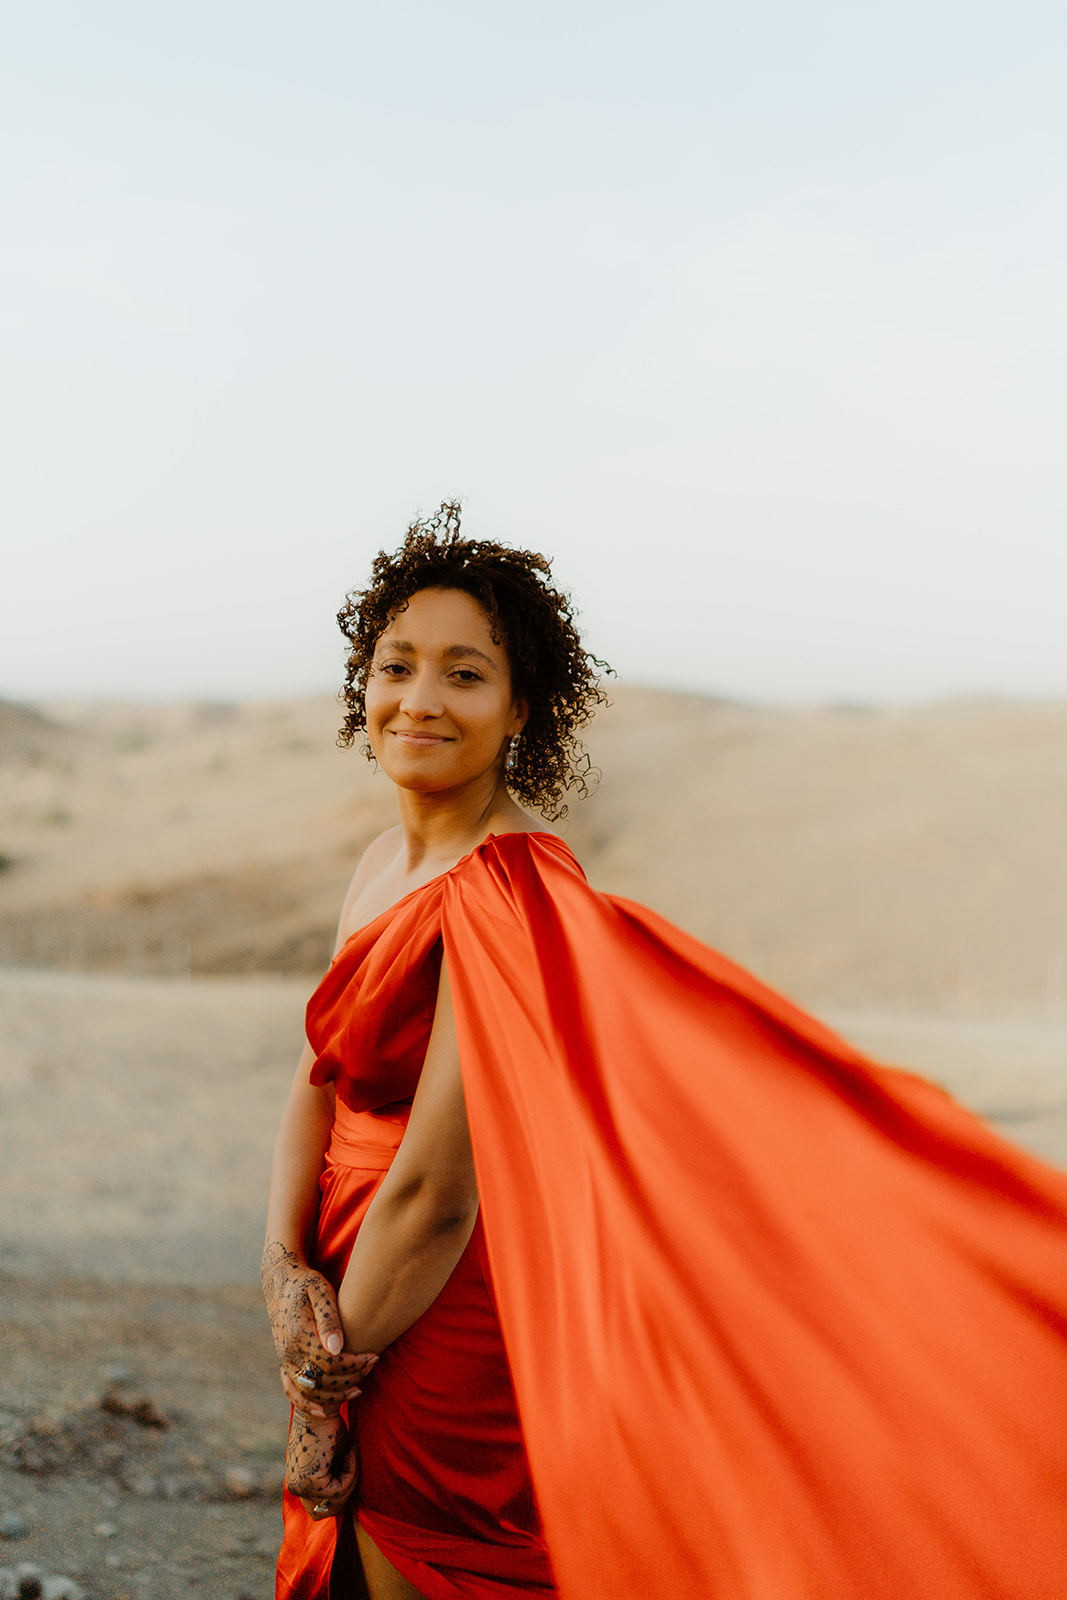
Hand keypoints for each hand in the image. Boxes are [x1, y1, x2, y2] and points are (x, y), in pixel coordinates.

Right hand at [262, 1240, 377, 1416]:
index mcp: (299, 1335)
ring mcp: (285, 1360)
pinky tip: (326, 1410)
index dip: (354, 1364)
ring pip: (310, 1391)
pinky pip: (292, 1391)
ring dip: (336, 1394)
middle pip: (322, 1380)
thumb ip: (329, 1319)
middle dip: (351, 1377)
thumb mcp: (319, 1291)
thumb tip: (337, 1349)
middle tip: (373, 1364)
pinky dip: (308, 1405)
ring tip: (360, 1387)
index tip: (374, 1356)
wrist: (281, 1282)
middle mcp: (289, 1352)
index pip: (330, 1363)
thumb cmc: (306, 1283)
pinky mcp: (284, 1363)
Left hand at [286, 1407, 358, 1518]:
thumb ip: (334, 1477)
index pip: (319, 1507)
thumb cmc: (328, 1424)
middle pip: (325, 1511)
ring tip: (351, 1452)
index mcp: (296, 1482)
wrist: (321, 1404)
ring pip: (335, 1503)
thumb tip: (345, 1500)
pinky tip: (349, 1448)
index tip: (349, 1462)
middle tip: (352, 1461)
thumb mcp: (332, 1458)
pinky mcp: (309, 1481)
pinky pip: (339, 1489)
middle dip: (345, 1490)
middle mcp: (294, 1487)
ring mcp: (299, 1486)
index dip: (341, 1490)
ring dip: (350, 1478)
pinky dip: (351, 1471)